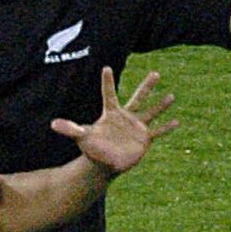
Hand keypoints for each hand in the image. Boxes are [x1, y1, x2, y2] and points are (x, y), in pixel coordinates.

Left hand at [50, 68, 177, 174]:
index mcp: (111, 114)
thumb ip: (70, 129)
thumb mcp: (82, 137)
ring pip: (151, 112)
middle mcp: (126, 117)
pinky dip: (166, 128)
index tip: (106, 67)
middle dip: (147, 86)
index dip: (107, 82)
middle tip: (155, 73)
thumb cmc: (92, 149)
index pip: (108, 94)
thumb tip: (53, 124)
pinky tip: (177, 122)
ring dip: (161, 105)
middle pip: (138, 98)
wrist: (103, 164)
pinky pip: (157, 132)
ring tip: (171, 96)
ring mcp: (136, 127)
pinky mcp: (143, 139)